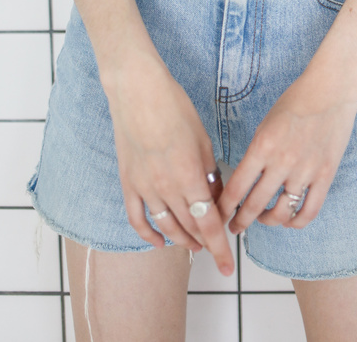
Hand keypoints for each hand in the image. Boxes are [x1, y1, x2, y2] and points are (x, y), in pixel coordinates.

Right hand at [106, 51, 233, 275]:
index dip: (220, 247)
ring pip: (165, 226)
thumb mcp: (202, 138)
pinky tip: (159, 242)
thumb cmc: (174, 107)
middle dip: (204, 244)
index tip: (228, 265)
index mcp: (189, 175)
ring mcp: (144, 187)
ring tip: (193, 247)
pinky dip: (148, 234)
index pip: (208, 223)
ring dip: (181, 240)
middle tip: (215, 250)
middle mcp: (166, 187)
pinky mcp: (128, 182)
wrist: (137, 91)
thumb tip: (214, 195)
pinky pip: (137, 218)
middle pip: (188, 228)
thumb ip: (208, 172)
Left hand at [216, 69, 356, 232]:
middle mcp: (282, 162)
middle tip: (234, 226)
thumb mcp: (265, 123)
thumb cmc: (296, 102)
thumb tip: (246, 179)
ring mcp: (305, 172)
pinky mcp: (325, 176)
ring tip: (263, 219)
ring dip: (267, 222)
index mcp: (263, 147)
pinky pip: (309, 211)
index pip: (236, 188)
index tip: (218, 215)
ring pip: (281, 213)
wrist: (330, 91)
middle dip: (240, 221)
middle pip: (254, 205)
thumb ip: (256, 153)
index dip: (223, 208)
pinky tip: (289, 220)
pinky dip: (296, 222)